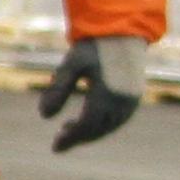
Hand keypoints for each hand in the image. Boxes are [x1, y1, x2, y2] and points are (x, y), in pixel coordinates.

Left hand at [36, 36, 146, 154]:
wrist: (123, 31)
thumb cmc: (94, 46)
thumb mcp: (72, 63)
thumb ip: (58, 88)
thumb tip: (44, 116)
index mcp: (107, 92)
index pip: (87, 125)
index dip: (70, 139)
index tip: (55, 147)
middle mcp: (123, 100)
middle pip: (98, 130)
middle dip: (78, 138)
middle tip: (59, 139)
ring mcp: (132, 100)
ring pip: (109, 127)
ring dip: (90, 133)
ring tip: (69, 127)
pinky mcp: (135, 98)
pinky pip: (118, 120)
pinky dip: (102, 125)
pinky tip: (87, 120)